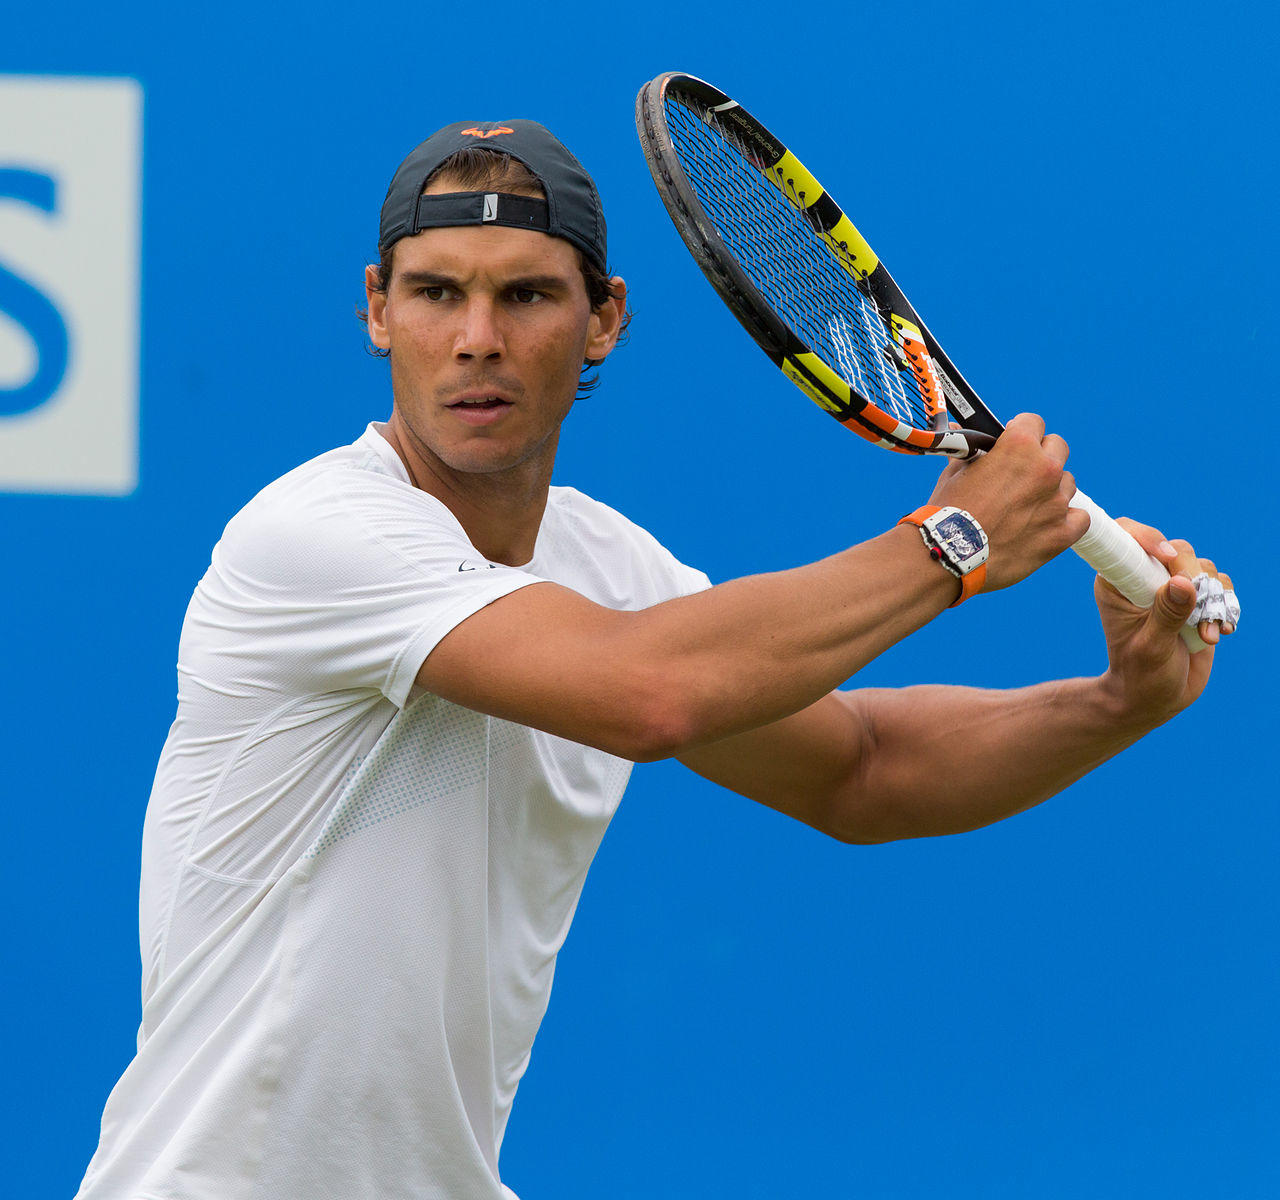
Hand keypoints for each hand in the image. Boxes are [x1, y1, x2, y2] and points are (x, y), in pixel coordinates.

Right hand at [929, 413, 1088, 590]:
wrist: (950, 554)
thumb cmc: (948, 512)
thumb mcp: (954, 473)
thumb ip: (968, 451)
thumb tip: (957, 432)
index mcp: (1019, 446)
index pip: (1033, 422)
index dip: (1019, 432)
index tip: (1011, 444)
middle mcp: (1045, 469)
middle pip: (1058, 447)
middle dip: (1041, 456)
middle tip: (1020, 474)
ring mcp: (1056, 502)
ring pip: (1067, 483)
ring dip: (1050, 490)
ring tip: (1025, 507)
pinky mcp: (1062, 533)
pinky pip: (1080, 518)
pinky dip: (1066, 520)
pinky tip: (1045, 524)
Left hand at [1094, 519, 1230, 727]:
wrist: (1156, 698)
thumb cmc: (1141, 674)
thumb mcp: (1151, 647)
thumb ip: (1166, 615)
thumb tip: (1182, 582)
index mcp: (1117, 582)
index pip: (1126, 538)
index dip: (1147, 537)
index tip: (1165, 555)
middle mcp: (1144, 578)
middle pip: (1176, 550)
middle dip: (1193, 577)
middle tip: (1198, 612)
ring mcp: (1172, 588)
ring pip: (1202, 567)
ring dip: (1212, 598)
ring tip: (1205, 634)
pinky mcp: (1196, 600)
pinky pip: (1220, 585)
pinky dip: (1225, 606)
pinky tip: (1219, 632)